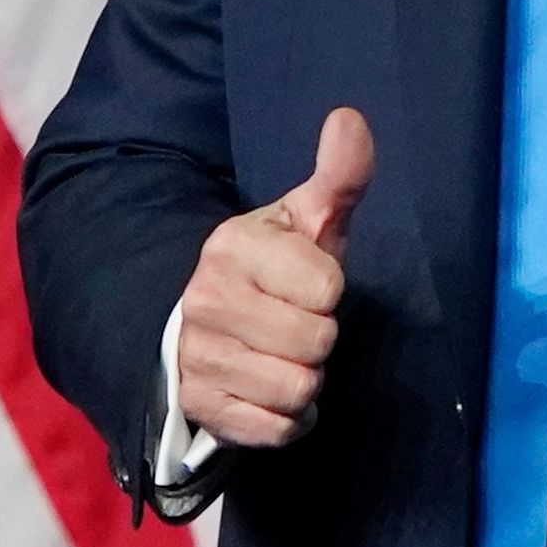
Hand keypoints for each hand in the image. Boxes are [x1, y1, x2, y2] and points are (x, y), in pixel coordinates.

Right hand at [172, 109, 371, 448]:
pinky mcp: (201, 408)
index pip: (326, 288)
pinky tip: (271, 391)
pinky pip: (276, 428)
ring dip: (305, 380)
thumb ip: (337, 175)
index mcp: (231, 248)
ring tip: (283, 355)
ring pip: (297, 389)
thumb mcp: (306, 219)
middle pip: (315, 343)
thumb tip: (349, 118)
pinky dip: (287, 418)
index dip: (329, 290)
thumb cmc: (273, 269)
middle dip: (319, 338)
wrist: (200, 324)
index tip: (307, 284)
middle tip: (296, 324)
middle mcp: (204, 302)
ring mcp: (196, 359)